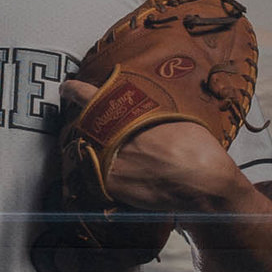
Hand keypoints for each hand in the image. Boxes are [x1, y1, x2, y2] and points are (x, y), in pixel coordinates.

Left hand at [60, 76, 249, 221]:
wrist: (203, 181)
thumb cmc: (197, 146)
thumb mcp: (173, 115)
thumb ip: (148, 112)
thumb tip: (139, 111)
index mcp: (128, 114)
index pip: (91, 97)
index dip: (75, 91)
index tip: (67, 87)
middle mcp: (113, 135)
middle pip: (86, 125)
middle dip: (84, 121)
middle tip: (86, 119)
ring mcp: (110, 160)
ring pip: (90, 151)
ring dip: (96, 149)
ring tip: (115, 152)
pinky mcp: (112, 184)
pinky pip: (100, 175)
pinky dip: (108, 173)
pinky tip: (127, 175)